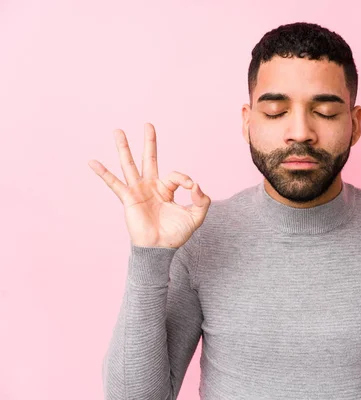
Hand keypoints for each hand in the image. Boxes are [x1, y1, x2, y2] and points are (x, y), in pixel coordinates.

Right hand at [88, 123, 210, 247]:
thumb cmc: (175, 234)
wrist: (160, 248)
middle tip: (148, 124)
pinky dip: (103, 173)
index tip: (192, 188)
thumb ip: (202, 200)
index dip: (186, 179)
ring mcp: (138, 190)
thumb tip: (197, 185)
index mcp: (166, 189)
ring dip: (124, 147)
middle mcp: (151, 186)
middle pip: (149, 159)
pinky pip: (114, 183)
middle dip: (149, 142)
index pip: (176, 175)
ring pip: (130, 165)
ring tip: (118, 130)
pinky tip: (92, 162)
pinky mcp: (128, 198)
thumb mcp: (196, 216)